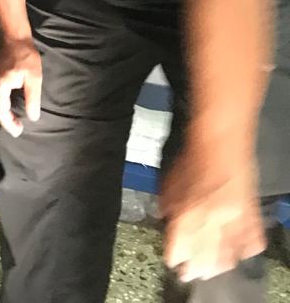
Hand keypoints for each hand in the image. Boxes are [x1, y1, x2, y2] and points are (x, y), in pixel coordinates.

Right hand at [0, 36, 41, 137]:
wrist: (13, 37)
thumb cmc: (25, 56)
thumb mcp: (34, 79)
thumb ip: (32, 99)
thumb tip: (32, 117)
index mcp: (0, 86)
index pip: (1, 112)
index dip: (9, 124)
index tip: (18, 131)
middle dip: (3, 120)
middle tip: (17, 126)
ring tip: (10, 117)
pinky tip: (2, 103)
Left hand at [160, 147, 265, 282]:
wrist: (221, 143)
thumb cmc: (191, 159)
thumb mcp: (169, 182)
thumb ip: (167, 206)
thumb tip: (164, 220)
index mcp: (187, 214)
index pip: (179, 248)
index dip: (175, 258)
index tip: (174, 263)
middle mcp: (211, 222)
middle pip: (205, 258)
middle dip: (197, 268)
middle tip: (191, 273)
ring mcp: (235, 221)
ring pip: (229, 256)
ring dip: (219, 264)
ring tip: (212, 268)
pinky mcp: (252, 217)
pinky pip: (252, 243)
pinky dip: (244, 251)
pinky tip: (237, 253)